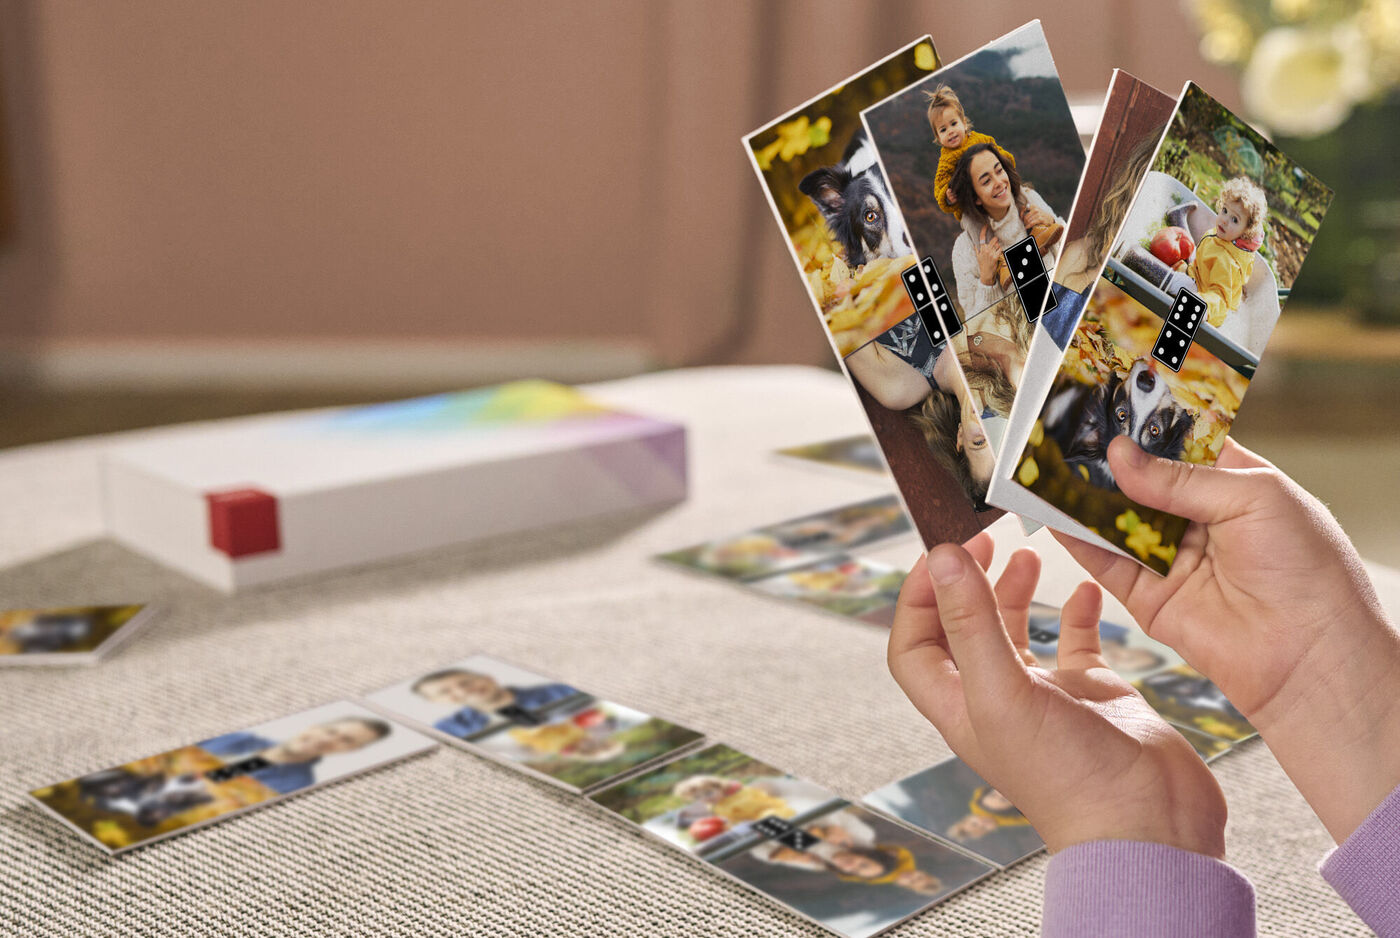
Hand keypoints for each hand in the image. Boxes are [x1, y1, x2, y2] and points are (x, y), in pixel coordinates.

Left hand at [888, 534, 1227, 856]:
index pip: (914, 645)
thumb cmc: (1068, 777)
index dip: (918, 598)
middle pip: (963, 630)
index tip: (943, 554)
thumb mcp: (1004, 692)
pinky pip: (1076, 643)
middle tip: (984, 539)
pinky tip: (1084, 588)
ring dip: (1015, 592)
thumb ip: (972, 623)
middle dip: (967, 583)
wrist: (1149, 827)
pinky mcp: (1093, 694)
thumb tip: (944, 558)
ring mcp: (1046, 697)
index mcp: (961, 706)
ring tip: (1026, 554)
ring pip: (1017, 633)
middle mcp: (997, 700)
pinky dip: (1075, 611)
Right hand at [975, 225, 1001, 285]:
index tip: (986, 225)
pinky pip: (1000, 249)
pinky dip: (1000, 250)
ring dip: (998, 247)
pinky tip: (998, 254)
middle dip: (995, 240)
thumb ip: (977, 250)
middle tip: (996, 242)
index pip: (981, 238)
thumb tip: (975, 245)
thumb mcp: (978, 257)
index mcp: (981, 249)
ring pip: (997, 245)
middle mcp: (985, 250)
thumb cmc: (982, 265)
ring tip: (996, 252)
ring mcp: (990, 253)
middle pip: (993, 240)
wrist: (986, 274)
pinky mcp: (995, 257)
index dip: (983, 231)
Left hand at [1020, 204, 1051, 230]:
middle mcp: (1036, 209)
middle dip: (1024, 221)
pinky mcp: (1041, 219)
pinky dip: (1029, 225)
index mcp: (1033, 206)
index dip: (1021, 213)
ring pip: (1029, 220)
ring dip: (1026, 224)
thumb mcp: (1034, 212)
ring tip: (1026, 225)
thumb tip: (1020, 216)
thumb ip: (1027, 212)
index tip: (1021, 218)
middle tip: (1024, 224)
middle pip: (1026, 216)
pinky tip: (1027, 227)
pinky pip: (1032, 222)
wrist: (1049, 219)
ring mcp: (1039, 214)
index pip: (1024, 207)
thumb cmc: (1040, 216)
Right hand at [1055, 436, 1399, 841]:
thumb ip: (1180, 480)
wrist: (1311, 657)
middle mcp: (1199, 519)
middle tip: (1065, 433)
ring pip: (1116, 519)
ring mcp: (1171, 558)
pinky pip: (1105, 562)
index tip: (1107, 404)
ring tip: (1046, 466)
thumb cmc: (1309, 572)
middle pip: (1141, 481)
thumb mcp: (1254, 498)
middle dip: (1106, 460)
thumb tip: (1121, 456)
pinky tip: (1052, 513)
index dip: (1147, 426)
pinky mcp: (1148, 597)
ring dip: (1083, 496)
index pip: (1182, 445)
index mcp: (1235, 485)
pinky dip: (1076, 539)